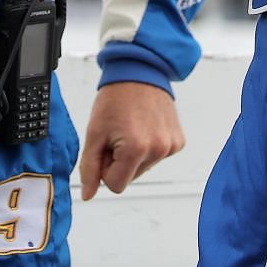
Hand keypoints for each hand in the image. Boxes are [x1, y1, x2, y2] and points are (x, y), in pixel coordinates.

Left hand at [79, 81, 183, 200]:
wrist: (139, 72)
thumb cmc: (115, 99)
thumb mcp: (94, 133)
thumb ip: (89, 168)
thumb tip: (88, 195)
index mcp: (136, 149)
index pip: (115, 185)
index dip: (105, 168)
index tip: (106, 146)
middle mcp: (158, 150)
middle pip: (130, 177)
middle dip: (120, 161)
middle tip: (118, 134)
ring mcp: (171, 146)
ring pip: (143, 168)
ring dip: (134, 154)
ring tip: (131, 127)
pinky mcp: (178, 142)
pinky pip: (157, 157)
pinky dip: (149, 147)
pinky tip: (145, 127)